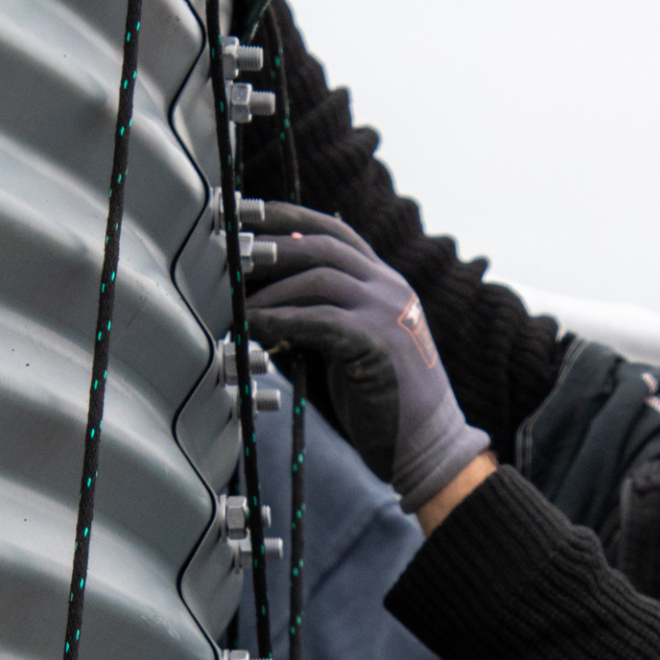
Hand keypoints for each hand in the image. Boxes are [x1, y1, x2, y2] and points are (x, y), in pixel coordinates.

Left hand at [245, 204, 488, 511]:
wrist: (428, 445)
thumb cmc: (386, 401)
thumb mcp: (357, 346)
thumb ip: (326, 317)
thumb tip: (266, 302)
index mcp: (388, 284)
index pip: (337, 233)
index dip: (290, 219)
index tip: (251, 215)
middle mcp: (391, 289)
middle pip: (324, 245)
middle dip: (272, 244)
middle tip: (231, 250)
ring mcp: (388, 313)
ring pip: (320, 277)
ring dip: (271, 287)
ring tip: (235, 300)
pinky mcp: (378, 343)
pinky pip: (319, 320)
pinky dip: (280, 321)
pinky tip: (254, 327)